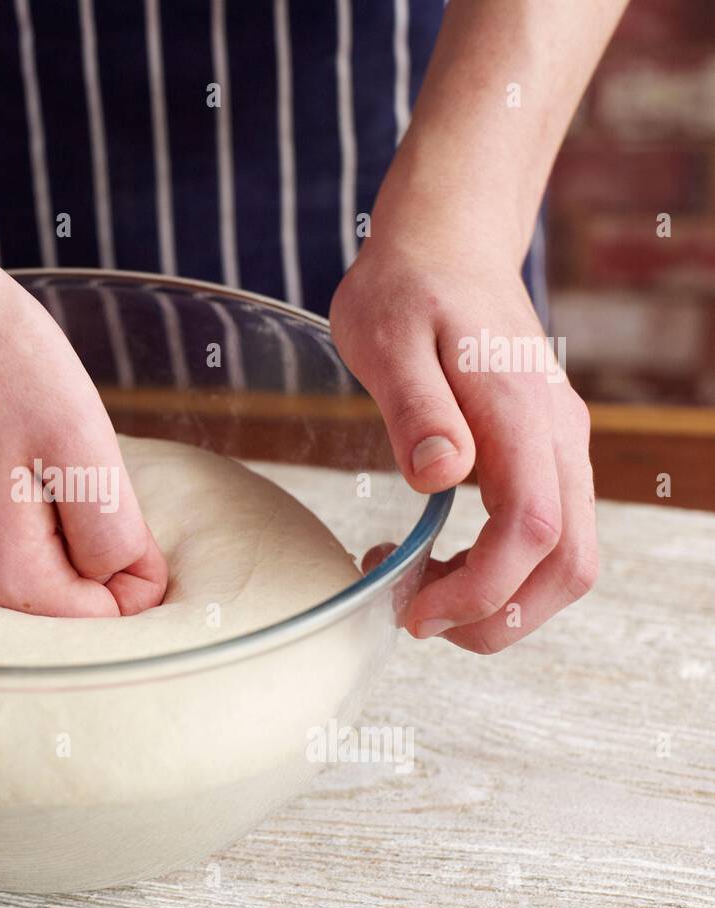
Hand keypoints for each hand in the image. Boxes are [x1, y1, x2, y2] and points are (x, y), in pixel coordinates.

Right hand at [0, 231, 166, 617]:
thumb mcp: (83, 444)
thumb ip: (114, 535)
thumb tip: (132, 589)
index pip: (98, 621)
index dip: (132, 567)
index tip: (119, 498)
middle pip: (53, 597)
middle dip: (80, 540)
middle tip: (66, 460)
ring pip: (15, 566)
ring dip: (40, 519)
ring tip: (22, 445)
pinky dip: (0, 504)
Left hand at [330, 235, 596, 652]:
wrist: (445, 242)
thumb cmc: (406, 288)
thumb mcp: (385, 338)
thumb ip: (415, 408)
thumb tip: (441, 476)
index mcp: (521, 413)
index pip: (531, 531)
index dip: (480, 589)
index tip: (414, 611)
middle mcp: (557, 436)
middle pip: (569, 565)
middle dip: (500, 616)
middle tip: (417, 618)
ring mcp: (558, 444)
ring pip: (567, 558)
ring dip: (503, 599)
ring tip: (420, 589)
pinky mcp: (543, 450)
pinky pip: (547, 531)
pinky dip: (503, 569)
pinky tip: (439, 557)